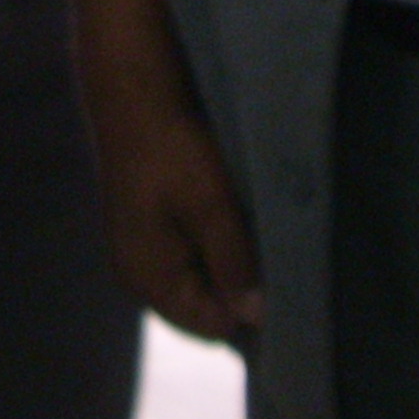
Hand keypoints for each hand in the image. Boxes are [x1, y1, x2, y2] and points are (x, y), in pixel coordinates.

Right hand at [91, 86, 260, 342]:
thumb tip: (257, 315)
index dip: (250, 311)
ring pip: (202, 278)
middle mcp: (138, 275)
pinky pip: (191, 254)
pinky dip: (214, 241)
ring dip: (229, 260)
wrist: (133, 92)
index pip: (213, 326)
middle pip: (206, 306)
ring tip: (252, 227)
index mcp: (148, 280)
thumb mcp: (211, 205)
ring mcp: (141, 252)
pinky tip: (232, 214)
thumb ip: (233, 262)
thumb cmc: (169, 148)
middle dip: (240, 285)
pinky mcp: (149, 229)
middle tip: (274, 251)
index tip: (284, 282)